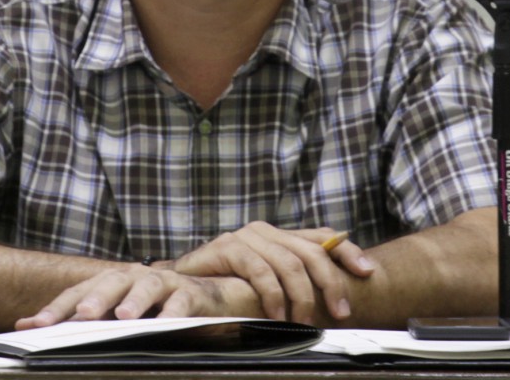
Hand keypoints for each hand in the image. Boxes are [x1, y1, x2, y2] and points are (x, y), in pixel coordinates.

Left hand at [14, 265, 260, 329]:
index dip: (58, 307)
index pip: (80, 292)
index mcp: (112, 281)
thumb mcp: (115, 313)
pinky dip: (175, 311)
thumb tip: (28, 325)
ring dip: (136, 300)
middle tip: (82, 314)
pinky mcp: (191, 293)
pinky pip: (182, 301)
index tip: (35, 326)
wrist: (205, 295)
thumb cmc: (152, 306)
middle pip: (112, 282)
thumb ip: (79, 318)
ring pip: (148, 285)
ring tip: (124, 316)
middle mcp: (135, 277)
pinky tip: (168, 323)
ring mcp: (164, 283)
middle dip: (96, 298)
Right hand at [172, 222, 374, 323]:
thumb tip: (334, 297)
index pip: (321, 236)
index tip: (368, 271)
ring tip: (304, 321)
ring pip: (288, 262)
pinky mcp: (228, 246)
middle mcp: (266, 231)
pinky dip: (272, 294)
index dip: (347, 251)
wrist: (184, 282)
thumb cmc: (229, 286)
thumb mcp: (268, 283)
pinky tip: (276, 314)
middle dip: (330, 282)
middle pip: (309, 251)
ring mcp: (246, 236)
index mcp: (280, 236)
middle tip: (339, 312)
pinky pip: (260, 270)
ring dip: (301, 297)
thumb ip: (294, 281)